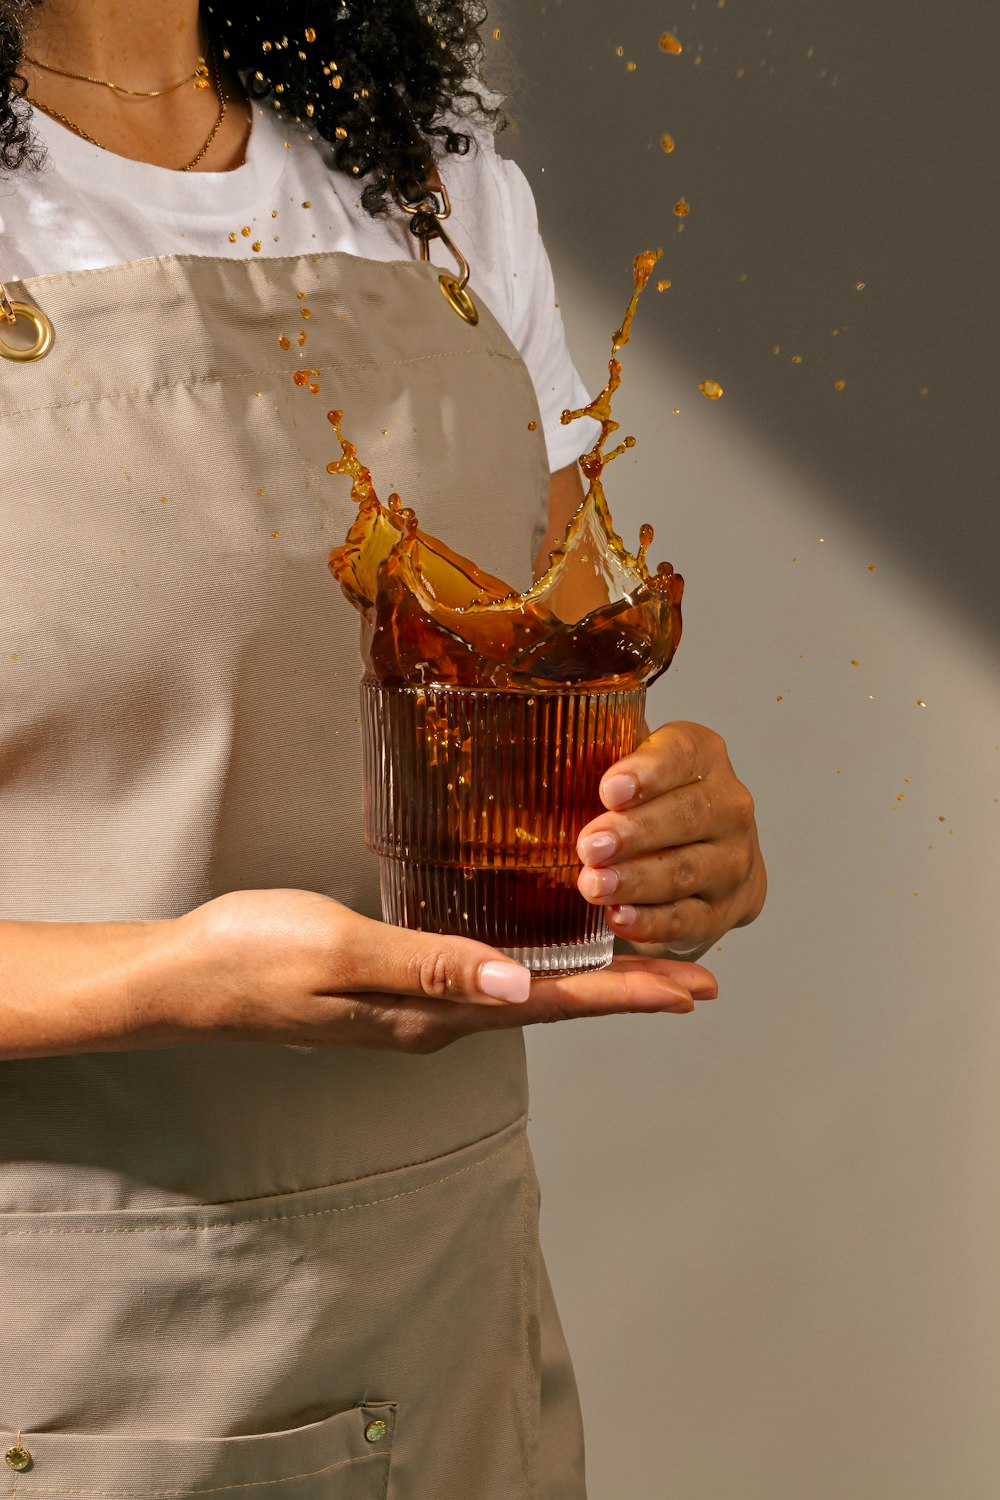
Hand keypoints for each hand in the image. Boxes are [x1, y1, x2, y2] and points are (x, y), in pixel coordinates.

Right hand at [164, 888, 718, 1054]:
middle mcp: (437, 1019)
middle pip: (554, 1005)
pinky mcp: (397, 987)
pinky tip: (548, 955)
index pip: (553, 1004)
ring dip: (592, 984)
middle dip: (630, 991)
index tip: (693, 987)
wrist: (186, 978)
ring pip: (528, 995)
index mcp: (433, 1014)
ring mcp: (417, 1008)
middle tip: (699, 979)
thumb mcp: (341, 953)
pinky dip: (541, 970)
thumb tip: (522, 988)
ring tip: (646, 965)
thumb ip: (430, 969)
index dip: (627, 994)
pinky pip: (490, 981)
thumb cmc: (254, 958)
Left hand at [575, 722, 765, 956]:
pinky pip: (690, 918)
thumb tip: (541, 757)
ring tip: (594, 886)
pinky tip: (619, 918)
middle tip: (589, 846)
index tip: (609, 790)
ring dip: (637, 880)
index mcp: (703, 756)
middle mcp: (729, 805)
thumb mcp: (621, 774)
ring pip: (688, 869)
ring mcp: (734, 861)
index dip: (648, 772)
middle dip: (635, 832)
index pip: (683, 753)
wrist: (690, 861)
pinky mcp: (728, 910)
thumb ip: (592, 761)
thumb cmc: (641, 807)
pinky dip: (652, 921)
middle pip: (689, 815)